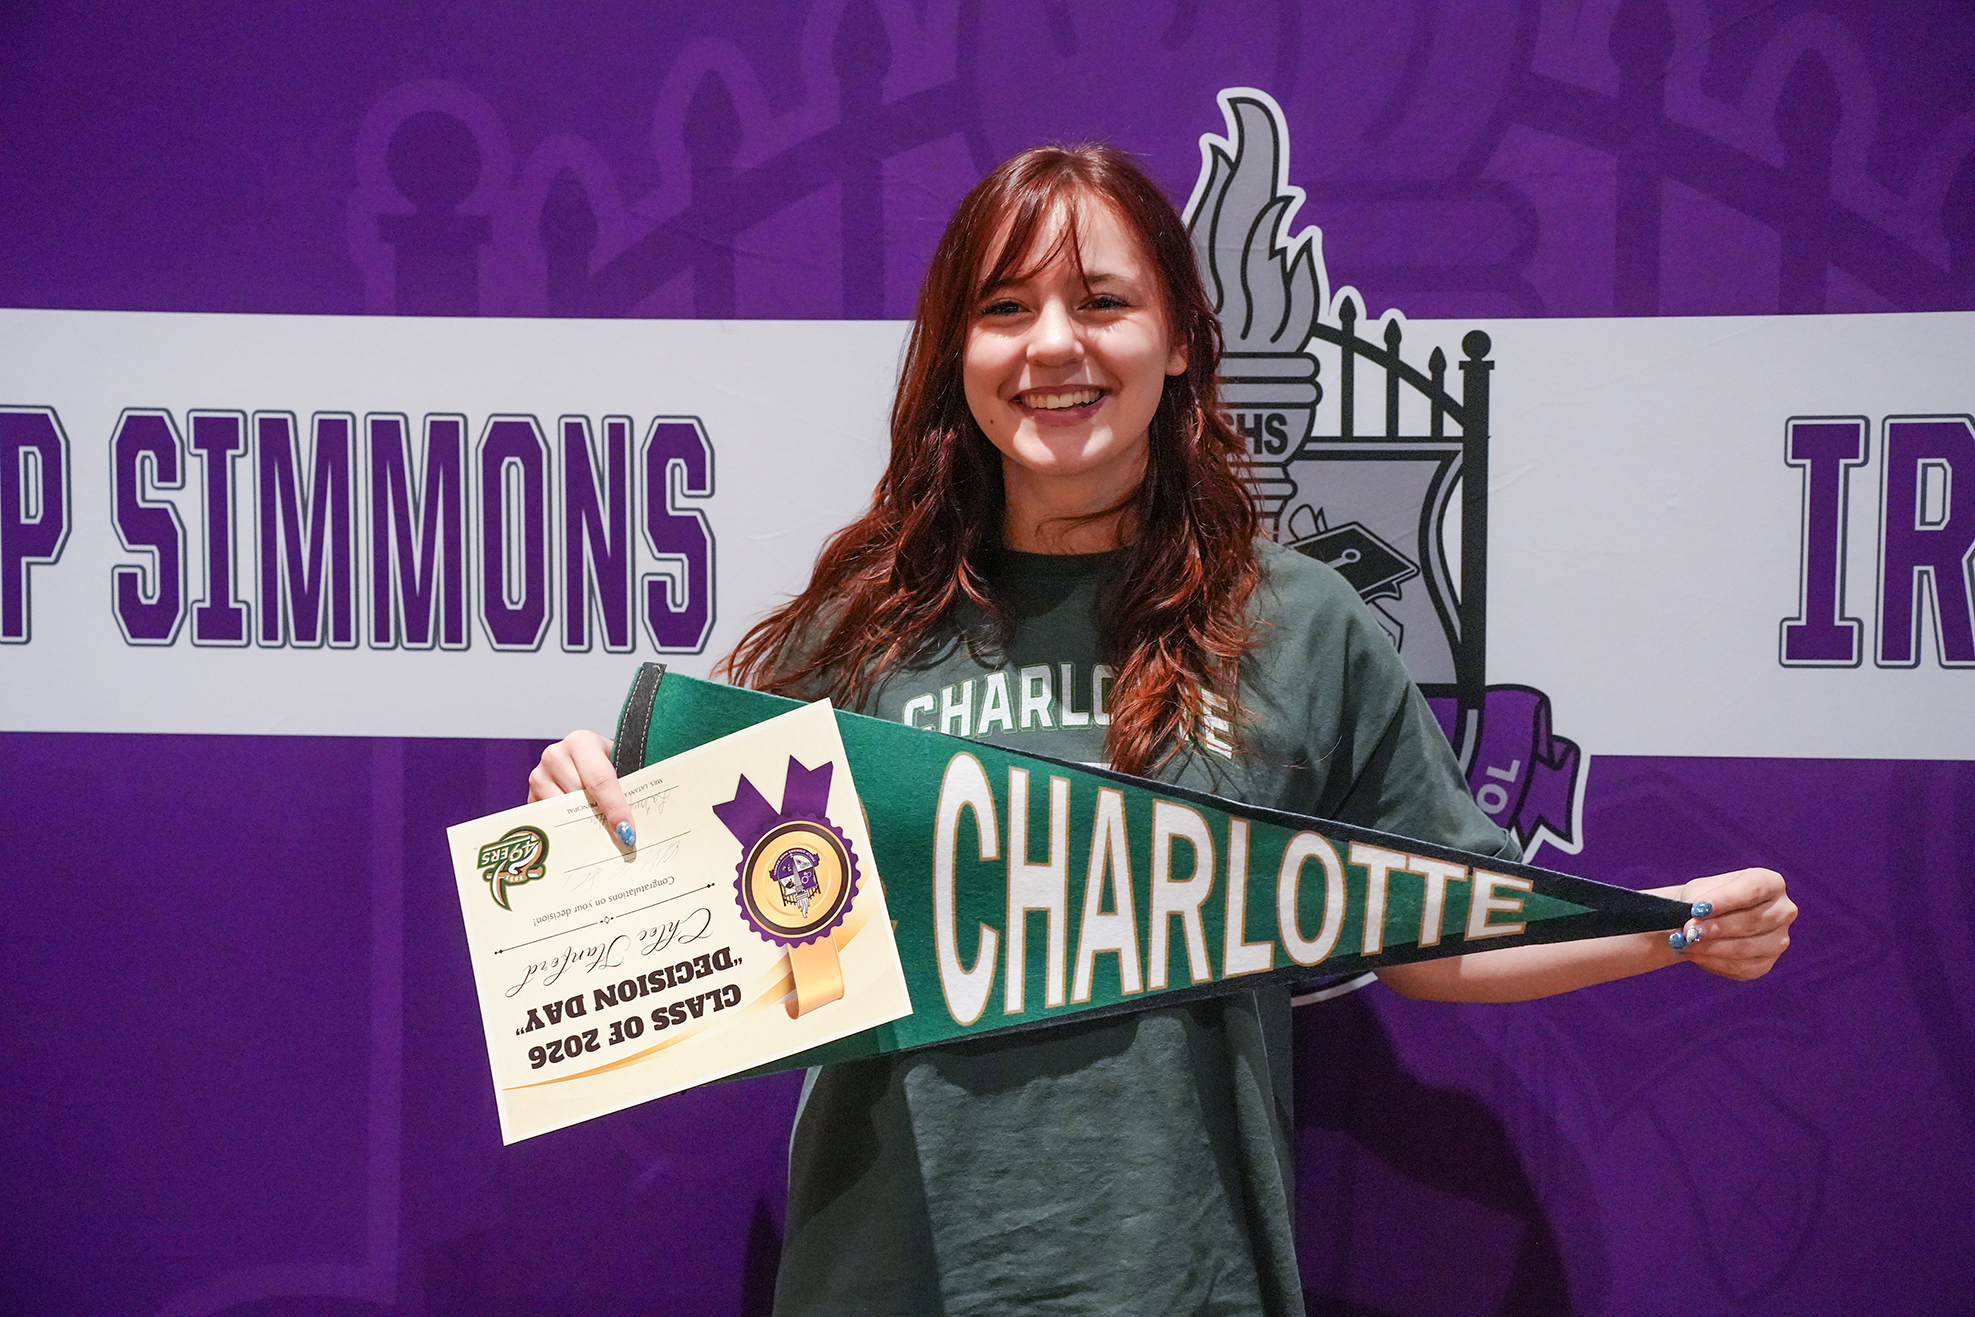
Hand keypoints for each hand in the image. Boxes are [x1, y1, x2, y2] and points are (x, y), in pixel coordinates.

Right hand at [528, 730, 635, 848]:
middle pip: (579, 798)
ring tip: (600, 832)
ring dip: (583, 824)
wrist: (587, 757)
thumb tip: (630, 825)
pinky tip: (583, 832)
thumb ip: (626, 787)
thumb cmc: (606, 761)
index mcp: (581, 742)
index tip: (626, 831)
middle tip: (618, 837)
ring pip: (564, 812)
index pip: (599, 779)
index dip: (615, 807)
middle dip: (600, 819)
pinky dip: (568, 829)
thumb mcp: (621, 764)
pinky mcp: (531, 796)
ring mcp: (539, 776)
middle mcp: (554, 755)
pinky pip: (551, 820)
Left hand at [1670, 867, 1795, 980]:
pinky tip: (1695, 954)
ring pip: (1746, 947)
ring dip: (1711, 947)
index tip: (1697, 908)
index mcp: (1770, 882)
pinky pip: (1741, 967)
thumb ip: (1697, 904)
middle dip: (1716, 928)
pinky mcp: (1765, 963)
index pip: (1754, 889)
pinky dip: (1713, 961)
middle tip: (1688, 932)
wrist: (1700, 920)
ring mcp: (1778, 939)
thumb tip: (1693, 927)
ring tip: (1685, 943)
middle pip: (1753, 921)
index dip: (1726, 899)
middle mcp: (1783, 910)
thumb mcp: (1697, 892)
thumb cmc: (1702, 899)